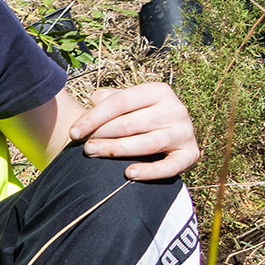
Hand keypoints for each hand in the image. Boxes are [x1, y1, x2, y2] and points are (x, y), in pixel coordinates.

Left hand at [68, 81, 198, 180]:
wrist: (165, 135)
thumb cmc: (135, 117)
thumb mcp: (124, 103)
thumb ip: (108, 99)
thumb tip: (96, 98)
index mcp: (158, 91)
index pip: (119, 102)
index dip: (93, 118)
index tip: (73, 133)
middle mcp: (176, 109)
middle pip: (130, 124)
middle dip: (101, 135)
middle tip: (83, 146)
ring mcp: (185, 132)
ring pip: (147, 143)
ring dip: (117, 150)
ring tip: (93, 153)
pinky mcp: (191, 154)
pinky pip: (170, 166)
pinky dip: (150, 171)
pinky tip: (129, 173)